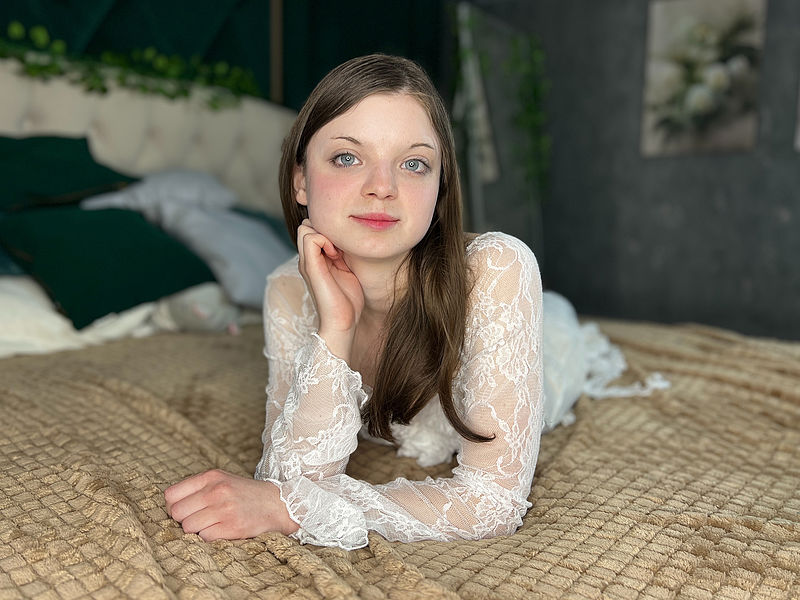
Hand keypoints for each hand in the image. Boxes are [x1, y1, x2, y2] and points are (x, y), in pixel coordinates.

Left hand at [164, 469, 298, 540]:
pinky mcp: (232, 527)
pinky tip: (222, 530)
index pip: (171, 495)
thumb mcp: (222, 480)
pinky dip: (210, 538)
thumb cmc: (244, 494)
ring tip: (213, 524)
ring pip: (188, 527)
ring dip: (197, 530)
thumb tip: (169, 507)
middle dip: (184, 519)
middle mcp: (216, 491)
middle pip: (176, 513)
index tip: (185, 510)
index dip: (174, 506)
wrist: (278, 504)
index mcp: (211, 476)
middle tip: (200, 519)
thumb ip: (196, 488)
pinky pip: (204, 538)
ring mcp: (224, 509)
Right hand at [297, 219, 364, 357]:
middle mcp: (307, 260)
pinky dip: (325, 240)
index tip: (345, 246)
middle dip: (325, 229)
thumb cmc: (349, 302)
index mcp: (315, 260)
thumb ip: (342, 254)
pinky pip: (310, 238)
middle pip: (306, 225)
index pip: (313, 229)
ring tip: (338, 251)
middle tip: (340, 246)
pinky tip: (336, 255)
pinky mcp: (310, 267)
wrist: (342, 323)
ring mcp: (307, 263)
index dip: (329, 231)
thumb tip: (347, 238)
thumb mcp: (347, 270)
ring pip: (305, 228)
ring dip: (325, 233)